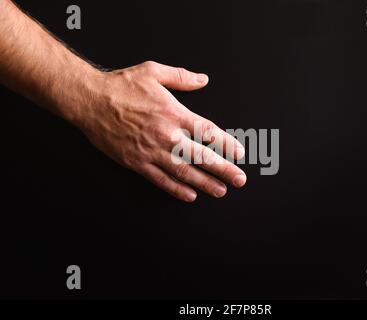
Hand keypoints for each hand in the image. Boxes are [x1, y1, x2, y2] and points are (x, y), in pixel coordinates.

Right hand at [76, 61, 246, 201]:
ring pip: (184, 172)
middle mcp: (167, 135)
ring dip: (205, 183)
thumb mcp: (153, 72)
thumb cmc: (121, 85)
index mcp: (174, 113)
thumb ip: (181, 77)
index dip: (227, 145)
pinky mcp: (137, 163)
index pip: (208, 132)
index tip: (239, 154)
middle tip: (239, 180)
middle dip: (224, 169)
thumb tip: (202, 80)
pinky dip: (176, 189)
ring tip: (220, 191)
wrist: (89, 101)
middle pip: (202, 156)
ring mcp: (152, 151)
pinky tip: (190, 195)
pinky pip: (160, 179)